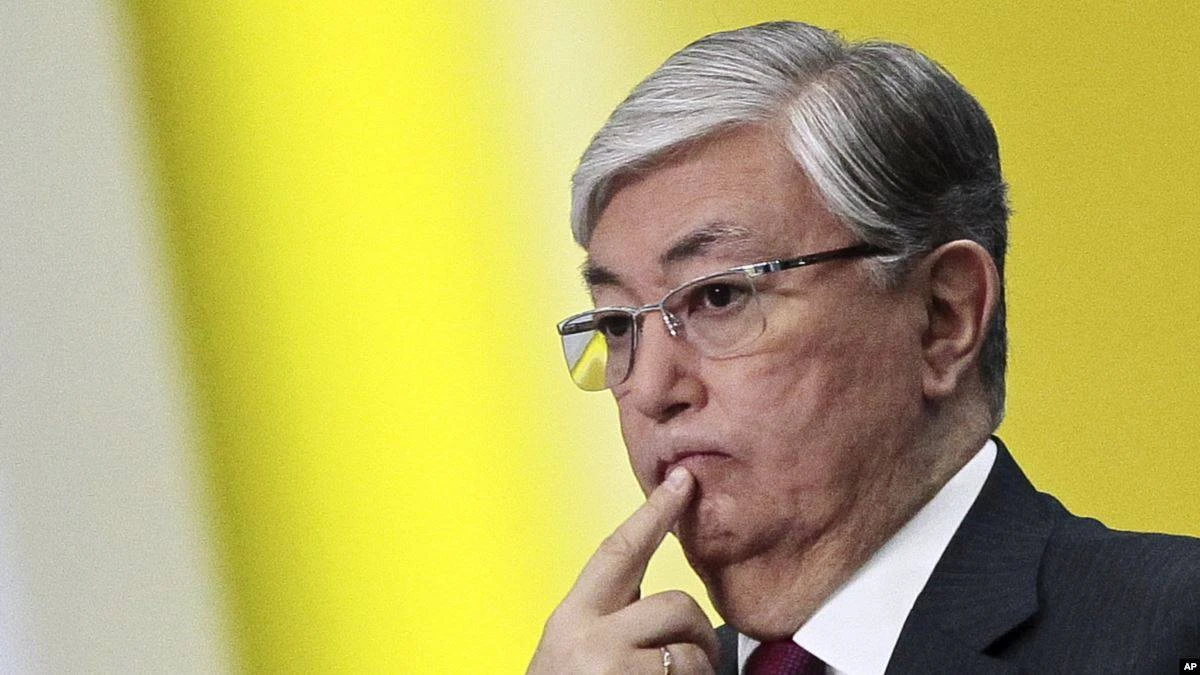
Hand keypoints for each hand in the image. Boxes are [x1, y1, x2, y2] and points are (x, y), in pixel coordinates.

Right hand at [528, 467, 718, 673]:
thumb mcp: (577, 653)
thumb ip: (612, 624)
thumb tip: (669, 614)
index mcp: (570, 618)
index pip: (618, 551)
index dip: (654, 514)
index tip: (683, 480)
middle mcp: (587, 635)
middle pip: (675, 604)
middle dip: (697, 634)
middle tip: (697, 664)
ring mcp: (608, 662)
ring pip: (691, 647)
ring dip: (699, 669)